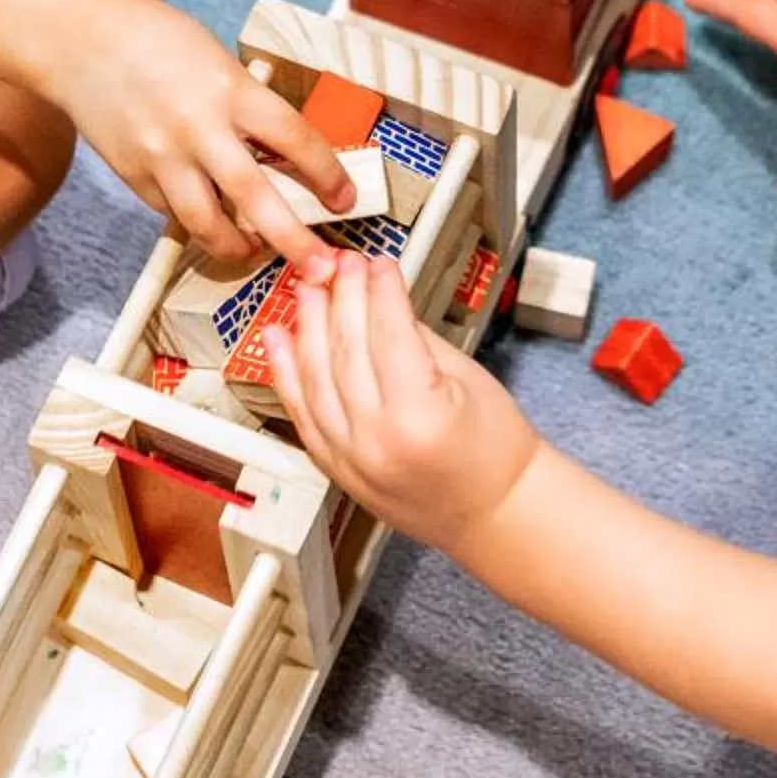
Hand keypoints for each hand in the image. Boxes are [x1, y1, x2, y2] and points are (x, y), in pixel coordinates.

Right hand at [39, 0, 351, 268]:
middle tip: (320, 267)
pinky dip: (197, 222)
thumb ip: (248, 104)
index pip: (294, 139)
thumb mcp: (217, 59)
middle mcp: (198, 128)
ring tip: (257, 253)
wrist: (77, 40)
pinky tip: (210, 220)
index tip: (345, 199)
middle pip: (256, 198)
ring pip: (208, 224)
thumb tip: (285, 153)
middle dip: (294, 240)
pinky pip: (174, 214)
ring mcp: (162, 157)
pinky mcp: (134, 177)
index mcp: (229, 89)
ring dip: (239, 248)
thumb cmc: (155, 38)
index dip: (327, 175)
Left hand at [268, 252, 541, 551]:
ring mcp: (350, 460)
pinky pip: (301, 413)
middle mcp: (375, 442)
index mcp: (418, 416)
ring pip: (314, 378)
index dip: (379, 290)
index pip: (387, 333)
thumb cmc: (495, 451)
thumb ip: (415, 336)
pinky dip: (286, 373)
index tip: (378, 264)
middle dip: (342, 298)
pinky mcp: (336, 470)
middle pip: (345, 351)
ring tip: (310, 289)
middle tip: (341, 264)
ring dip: (308, 326)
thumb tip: (378, 298)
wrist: (496, 513)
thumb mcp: (466, 378)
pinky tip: (280, 339)